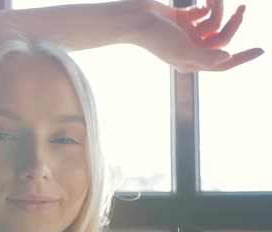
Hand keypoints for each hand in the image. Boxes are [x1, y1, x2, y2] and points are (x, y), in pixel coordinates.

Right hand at [131, 0, 263, 71]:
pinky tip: (203, 1)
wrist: (134, 18)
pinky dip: (206, 5)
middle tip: (242, 9)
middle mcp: (190, 48)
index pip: (222, 63)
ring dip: (218, 9)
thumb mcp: (183, 51)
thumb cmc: (156, 37)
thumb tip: (227, 57)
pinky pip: (202, 13)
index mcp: (191, 61)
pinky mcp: (181, 18)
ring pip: (213, 23)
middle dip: (233, 23)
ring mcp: (186, 33)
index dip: (242, 58)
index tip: (261, 50)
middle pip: (221, 38)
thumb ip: (206, 57)